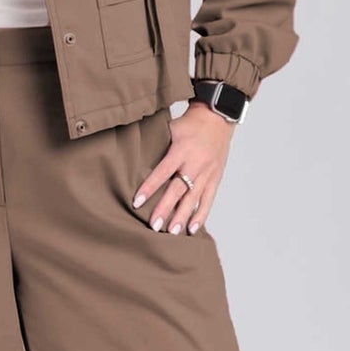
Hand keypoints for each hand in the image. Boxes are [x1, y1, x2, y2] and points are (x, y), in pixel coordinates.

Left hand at [133, 102, 232, 234]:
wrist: (217, 118)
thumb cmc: (189, 124)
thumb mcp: (170, 129)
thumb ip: (156, 146)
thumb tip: (132, 161)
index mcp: (181, 150)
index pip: (163, 171)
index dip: (150, 187)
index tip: (137, 202)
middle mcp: (196, 163)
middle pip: (179, 189)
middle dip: (166, 208)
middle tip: (154, 226)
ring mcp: (207, 172)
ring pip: (194, 198)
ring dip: (183, 216)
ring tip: (172, 232)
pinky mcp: (215, 178)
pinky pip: (208, 199)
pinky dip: (201, 215)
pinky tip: (193, 229)